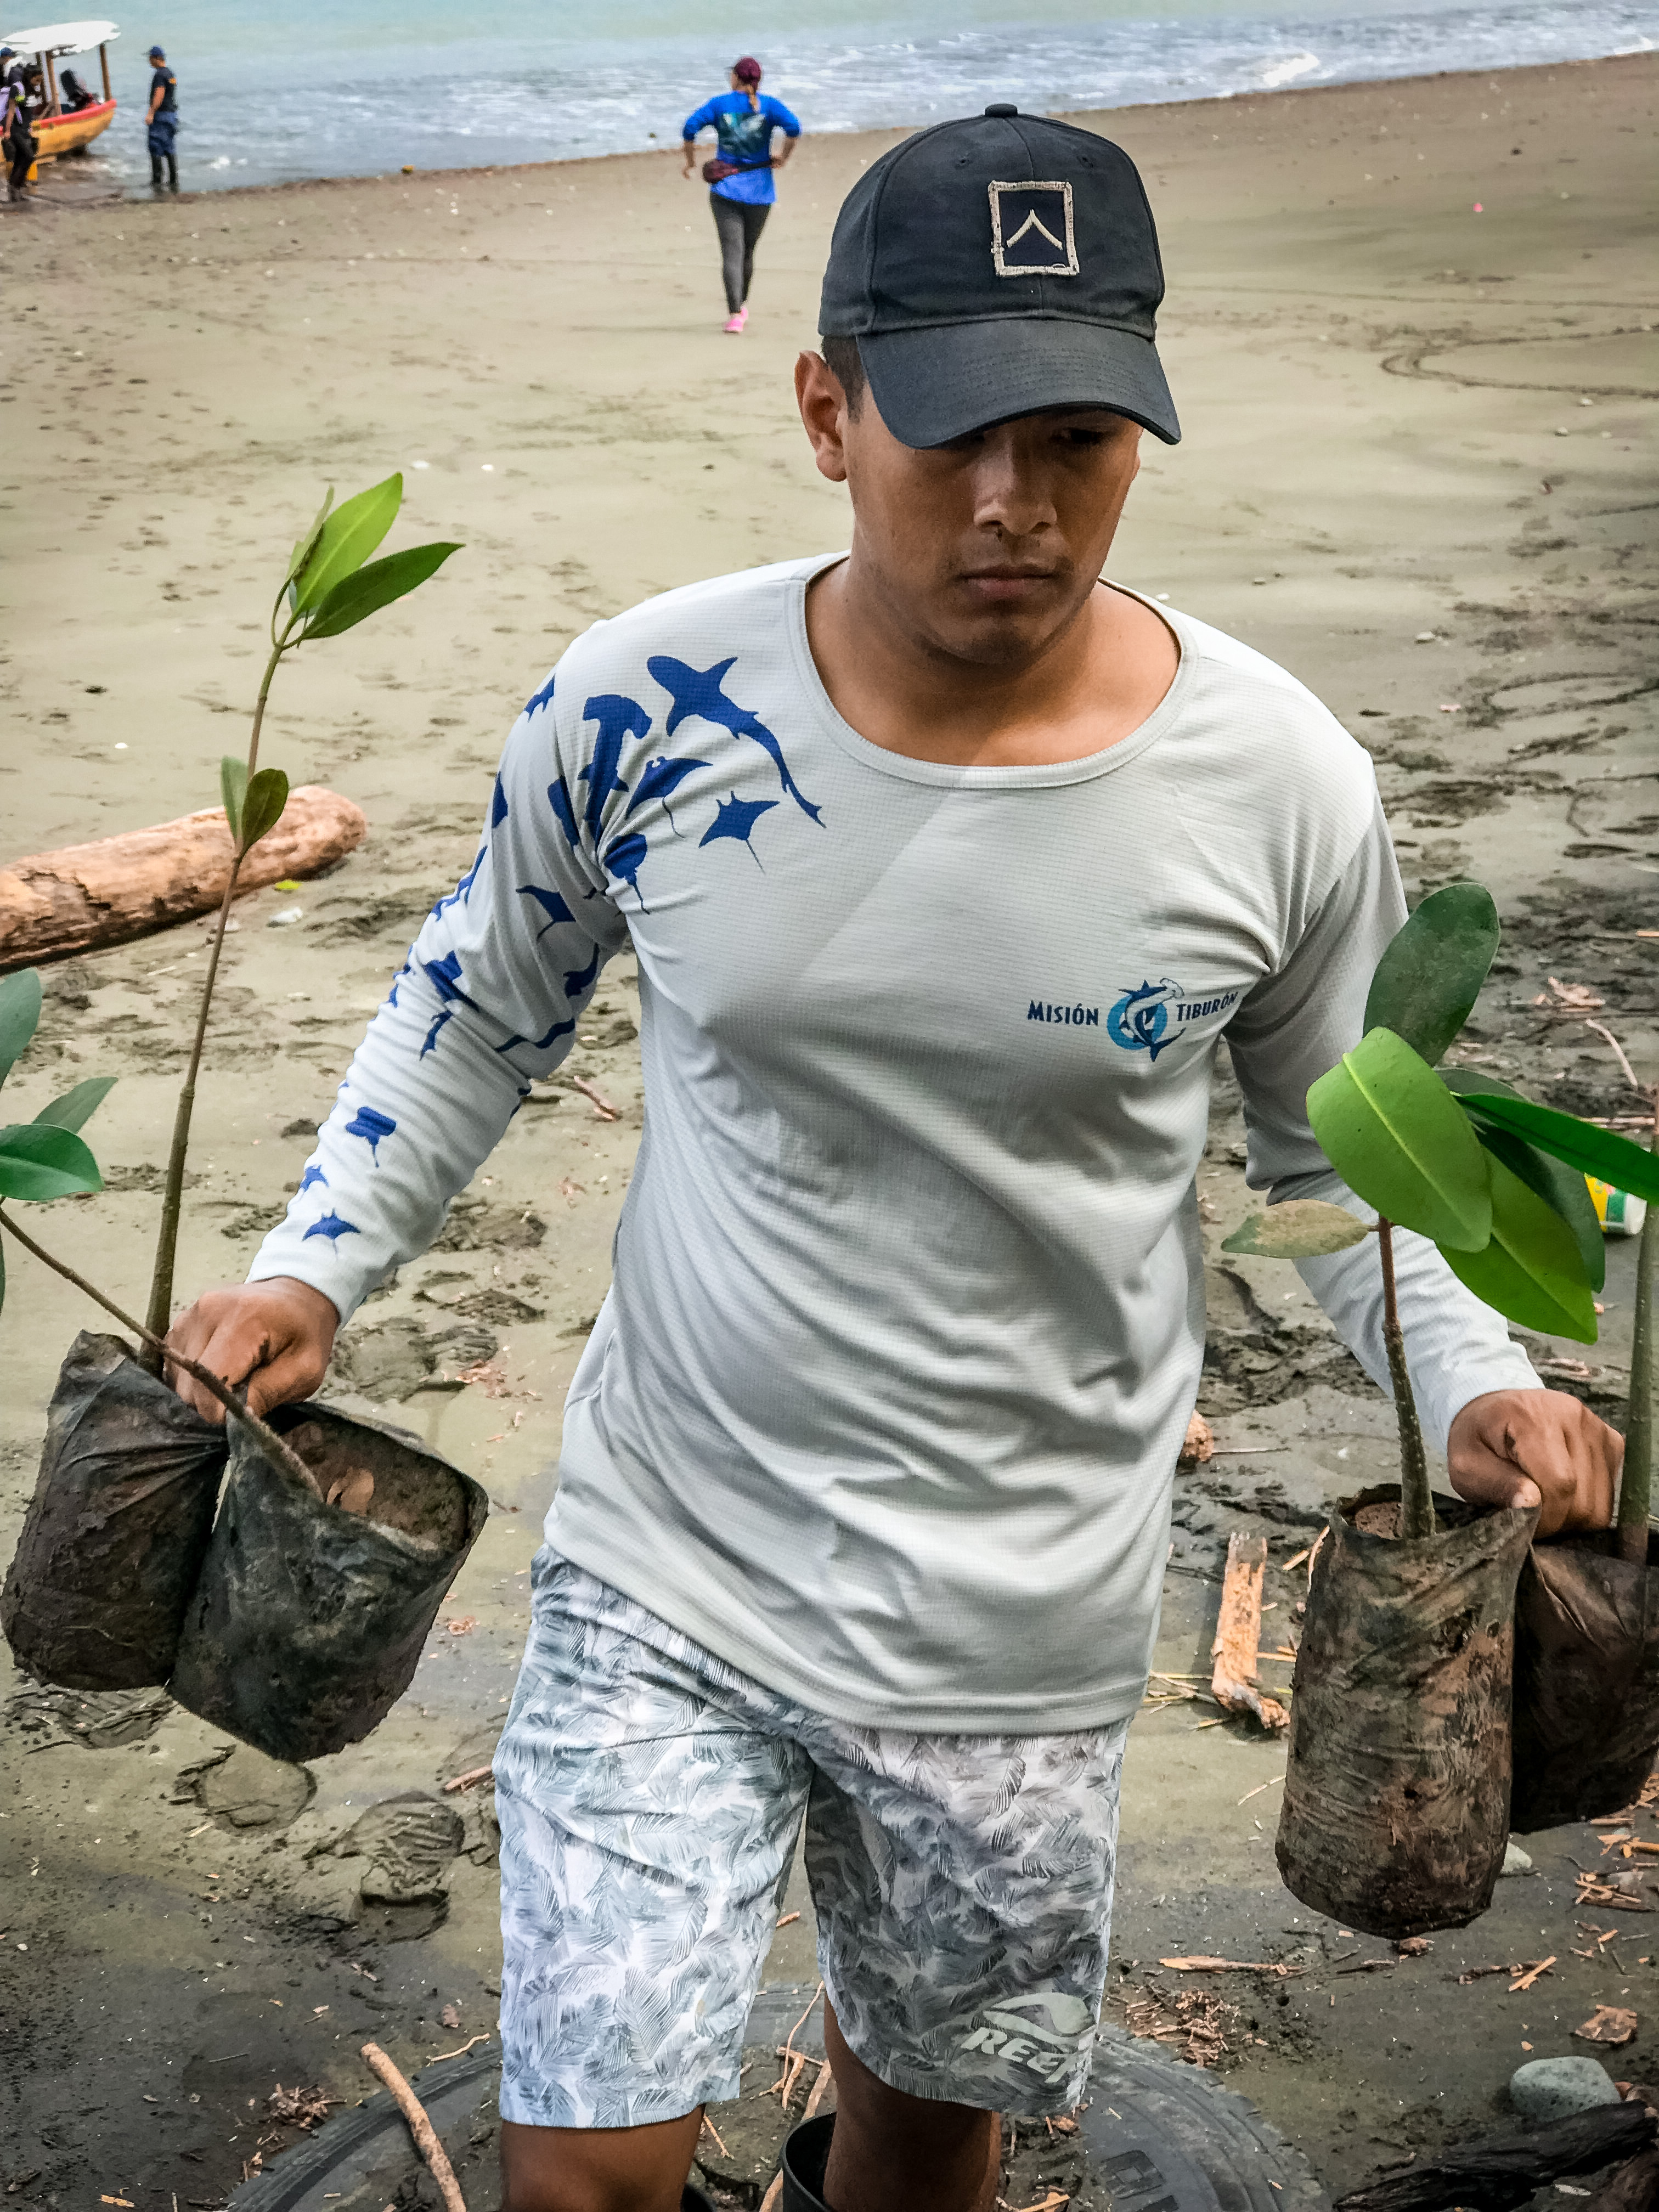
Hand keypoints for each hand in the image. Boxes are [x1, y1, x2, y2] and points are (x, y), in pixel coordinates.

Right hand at [164, 1277, 338, 1424]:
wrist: (295, 1296)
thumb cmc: (305, 1334)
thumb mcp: (305, 1370)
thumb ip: (268, 1393)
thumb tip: (231, 1418)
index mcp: (243, 1320)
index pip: (209, 1383)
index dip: (222, 1410)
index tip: (245, 1408)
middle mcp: (207, 1312)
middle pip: (189, 1385)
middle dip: (214, 1401)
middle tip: (246, 1389)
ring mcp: (188, 1316)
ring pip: (177, 1379)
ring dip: (202, 1390)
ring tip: (235, 1375)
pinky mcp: (179, 1323)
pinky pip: (173, 1367)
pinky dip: (193, 1377)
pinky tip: (219, 1369)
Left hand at [1448, 1388, 1621, 1536]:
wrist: (1495, 1409)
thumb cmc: (1476, 1438)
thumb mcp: (1464, 1463)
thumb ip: (1494, 1484)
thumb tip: (1530, 1504)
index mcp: (1534, 1418)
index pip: (1560, 1483)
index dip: (1544, 1517)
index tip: (1523, 1523)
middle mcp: (1574, 1417)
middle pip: (1584, 1499)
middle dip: (1556, 1521)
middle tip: (1530, 1516)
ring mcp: (1598, 1428)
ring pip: (1602, 1503)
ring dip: (1573, 1516)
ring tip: (1545, 1504)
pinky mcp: (1612, 1441)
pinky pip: (1611, 1492)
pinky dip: (1588, 1504)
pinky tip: (1563, 1493)